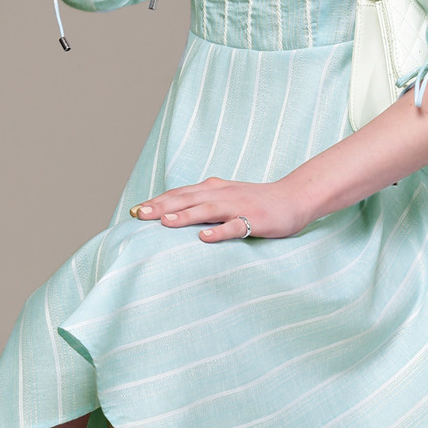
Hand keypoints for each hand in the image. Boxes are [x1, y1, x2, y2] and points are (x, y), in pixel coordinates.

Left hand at [128, 175, 311, 242]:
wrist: (294, 198)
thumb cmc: (257, 201)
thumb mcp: (227, 197)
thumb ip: (203, 203)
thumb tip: (174, 215)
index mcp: (213, 189)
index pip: (180, 194)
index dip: (157, 201)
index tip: (133, 211)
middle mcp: (222, 194)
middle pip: (187, 199)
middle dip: (161, 206)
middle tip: (137, 214)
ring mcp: (238, 207)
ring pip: (207, 209)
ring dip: (184, 215)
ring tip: (163, 222)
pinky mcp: (254, 220)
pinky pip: (234, 227)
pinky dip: (219, 231)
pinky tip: (204, 238)